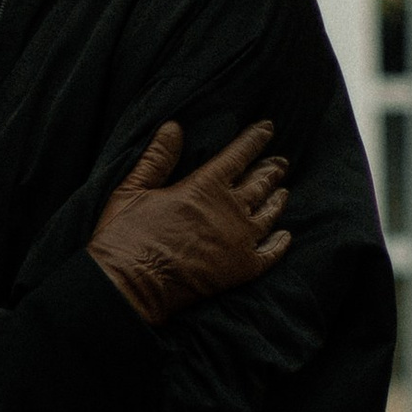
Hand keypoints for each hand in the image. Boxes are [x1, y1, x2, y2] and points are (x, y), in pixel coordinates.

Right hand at [88, 120, 289, 326]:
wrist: (131, 285)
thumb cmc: (126, 236)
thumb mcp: (133, 189)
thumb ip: (157, 158)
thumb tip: (174, 126)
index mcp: (204, 186)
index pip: (239, 154)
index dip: (255, 139)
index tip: (267, 128)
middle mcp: (230, 209)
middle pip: (260, 182)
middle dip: (272, 170)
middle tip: (281, 162)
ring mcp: (240, 240)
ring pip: (270, 214)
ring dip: (278, 200)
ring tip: (283, 192)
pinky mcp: (243, 268)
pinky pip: (272, 252)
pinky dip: (281, 242)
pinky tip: (285, 235)